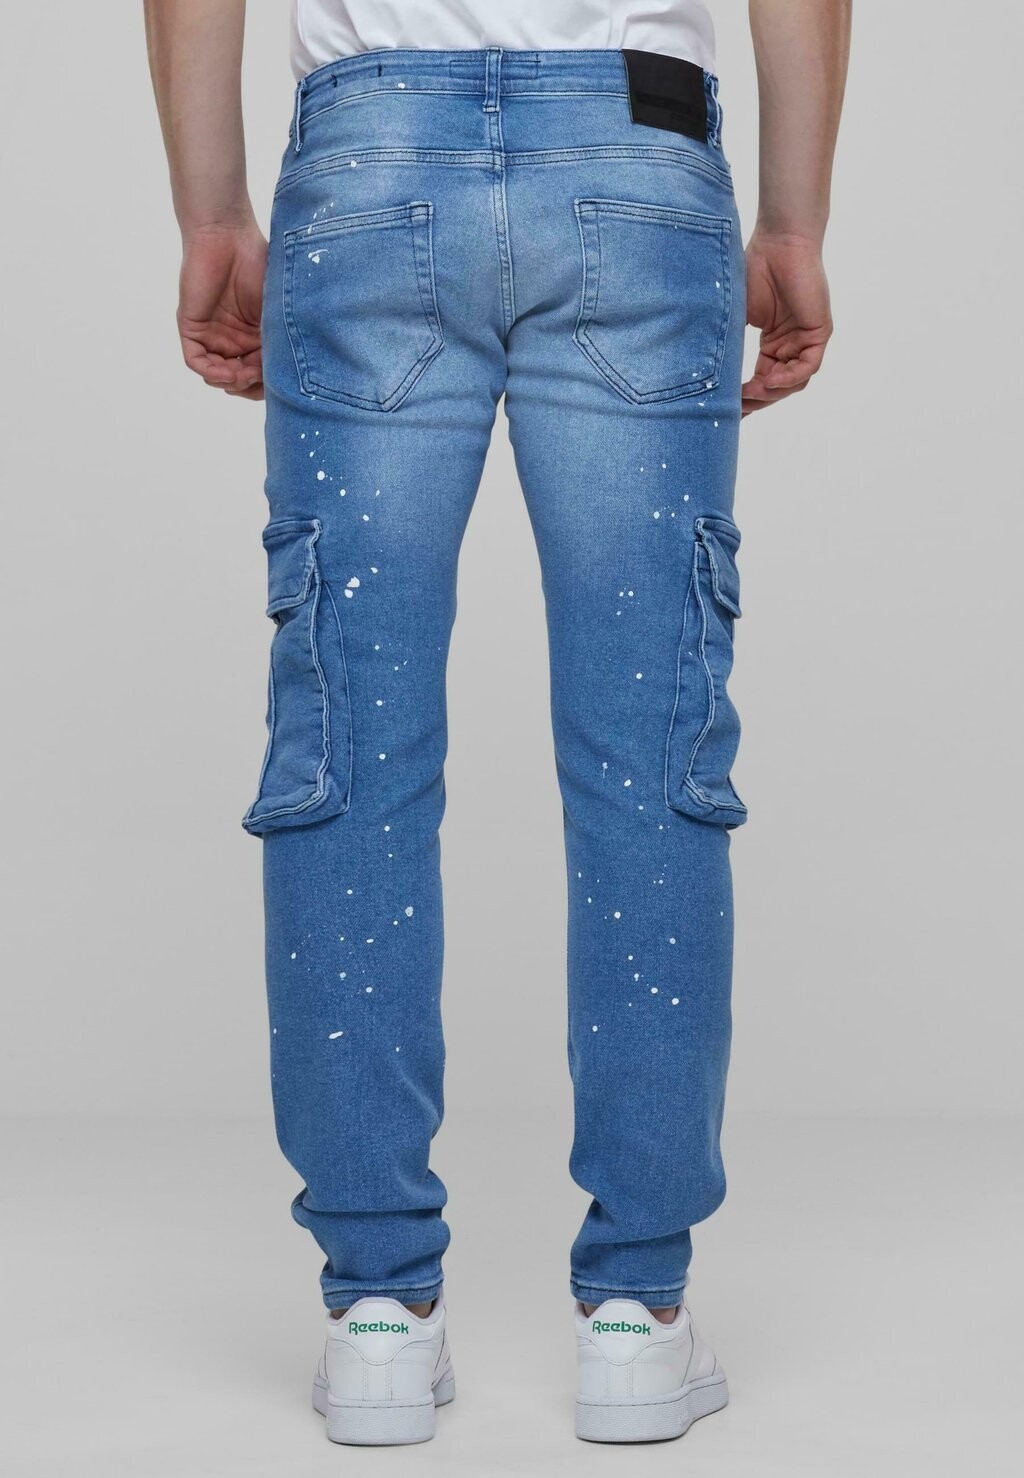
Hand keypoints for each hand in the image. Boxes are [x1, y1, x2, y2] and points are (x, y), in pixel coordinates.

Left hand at [178, 223, 267, 398]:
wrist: (228, 234)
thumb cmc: (259, 263)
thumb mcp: (277, 310)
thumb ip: (278, 341)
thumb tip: (283, 374)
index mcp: (256, 336)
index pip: (261, 373)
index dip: (270, 384)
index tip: (281, 383)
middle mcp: (233, 339)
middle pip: (239, 379)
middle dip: (250, 385)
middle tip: (259, 378)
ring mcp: (211, 334)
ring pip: (217, 375)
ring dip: (232, 381)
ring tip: (244, 373)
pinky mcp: (191, 326)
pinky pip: (196, 361)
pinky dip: (211, 372)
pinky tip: (227, 371)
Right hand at [742, 233, 831, 414]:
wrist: (779, 242)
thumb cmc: (756, 269)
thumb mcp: (736, 317)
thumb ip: (728, 345)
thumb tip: (706, 375)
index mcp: (772, 344)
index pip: (762, 381)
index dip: (745, 398)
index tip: (724, 411)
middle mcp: (791, 345)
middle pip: (777, 387)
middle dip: (756, 400)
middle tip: (734, 408)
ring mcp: (806, 340)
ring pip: (793, 382)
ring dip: (771, 393)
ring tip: (748, 395)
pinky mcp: (819, 333)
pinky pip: (807, 367)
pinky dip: (788, 378)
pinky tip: (768, 381)